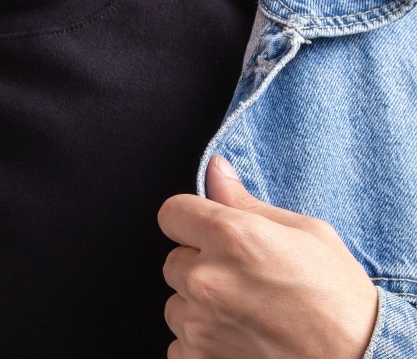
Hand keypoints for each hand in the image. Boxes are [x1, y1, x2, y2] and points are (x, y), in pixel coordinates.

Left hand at [158, 155, 378, 358]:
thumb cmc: (340, 300)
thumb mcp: (306, 233)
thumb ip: (246, 201)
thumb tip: (215, 170)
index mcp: (230, 236)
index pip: (171, 213)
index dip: (191, 222)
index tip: (209, 234)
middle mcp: (207, 278)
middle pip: (174, 260)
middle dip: (201, 266)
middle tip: (243, 282)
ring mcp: (201, 325)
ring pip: (177, 304)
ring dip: (200, 308)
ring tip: (247, 315)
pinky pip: (179, 345)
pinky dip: (202, 346)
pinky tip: (239, 342)